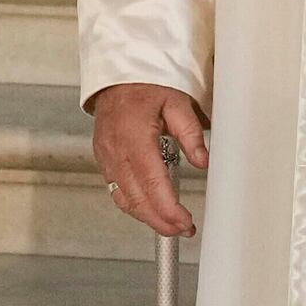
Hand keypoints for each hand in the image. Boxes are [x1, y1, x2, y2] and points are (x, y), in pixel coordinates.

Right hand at [93, 82, 208, 238]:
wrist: (119, 77)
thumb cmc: (146, 86)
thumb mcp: (177, 101)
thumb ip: (190, 133)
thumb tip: (202, 161)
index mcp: (134, 137)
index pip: (152, 183)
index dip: (168, 208)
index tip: (184, 221)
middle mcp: (116, 150)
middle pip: (136, 199)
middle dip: (160, 221)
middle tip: (183, 229)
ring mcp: (106, 157)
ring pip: (124, 199)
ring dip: (147, 217)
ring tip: (171, 226)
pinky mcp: (104, 160)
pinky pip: (116, 191)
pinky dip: (134, 205)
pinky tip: (150, 210)